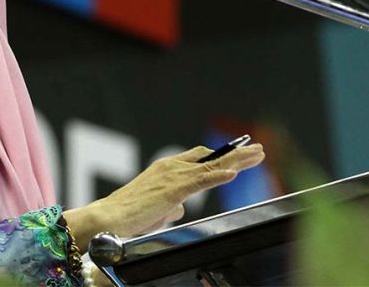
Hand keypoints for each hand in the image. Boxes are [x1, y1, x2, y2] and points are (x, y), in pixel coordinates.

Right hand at [64, 144, 264, 249]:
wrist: (110, 217)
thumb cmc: (130, 215)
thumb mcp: (156, 208)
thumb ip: (170, 204)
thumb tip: (180, 208)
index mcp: (167, 168)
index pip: (200, 157)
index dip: (222, 155)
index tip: (240, 152)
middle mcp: (172, 166)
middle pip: (212, 157)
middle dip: (237, 154)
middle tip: (258, 150)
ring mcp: (174, 176)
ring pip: (212, 165)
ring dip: (237, 160)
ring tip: (256, 156)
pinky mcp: (174, 189)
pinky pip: (202, 180)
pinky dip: (219, 176)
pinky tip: (233, 174)